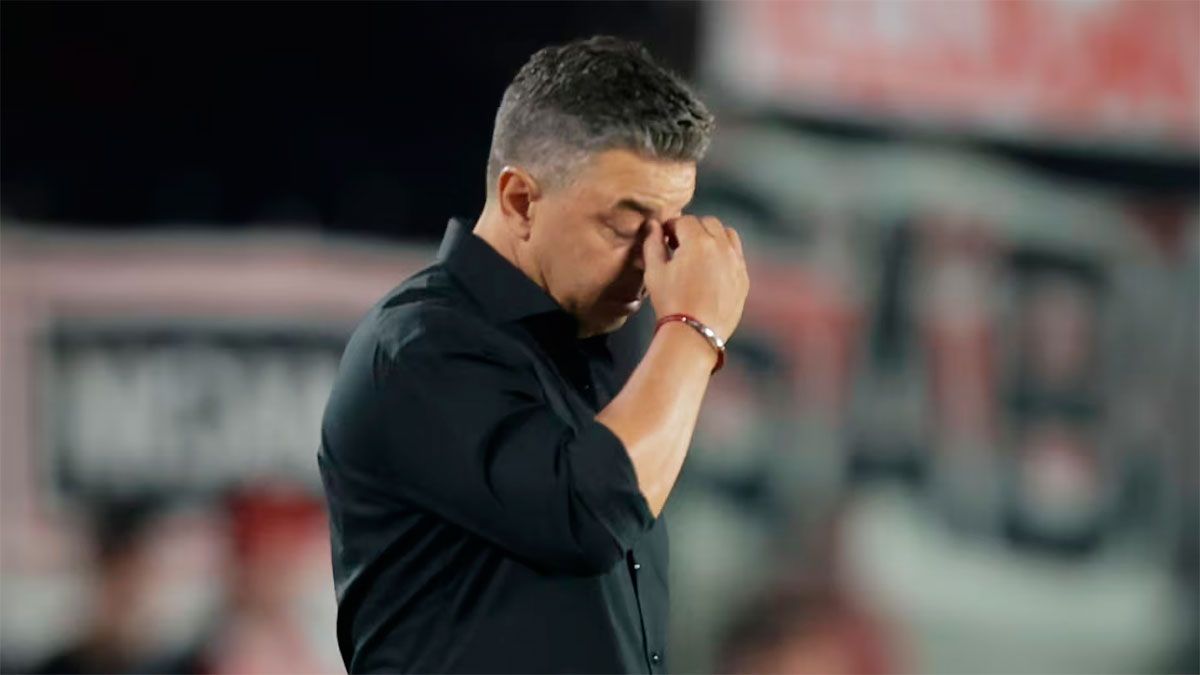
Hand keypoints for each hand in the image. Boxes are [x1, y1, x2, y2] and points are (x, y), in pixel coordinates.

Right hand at [642, 215, 748, 340]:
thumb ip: (652, 243)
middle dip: (693, 228)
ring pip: (727, 234)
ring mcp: (736, 262)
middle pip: (708, 222)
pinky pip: (737, 254)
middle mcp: (722, 247)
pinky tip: (712, 268)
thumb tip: (653, 225)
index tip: (665, 237)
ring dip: (713, 237)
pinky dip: (725, 253)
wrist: (695, 333)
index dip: (671, 227)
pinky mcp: (743, 278)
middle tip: (680, 245)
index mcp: (698, 242)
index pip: (684, 220)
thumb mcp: (654, 272)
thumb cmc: (671, 303)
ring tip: (699, 253)